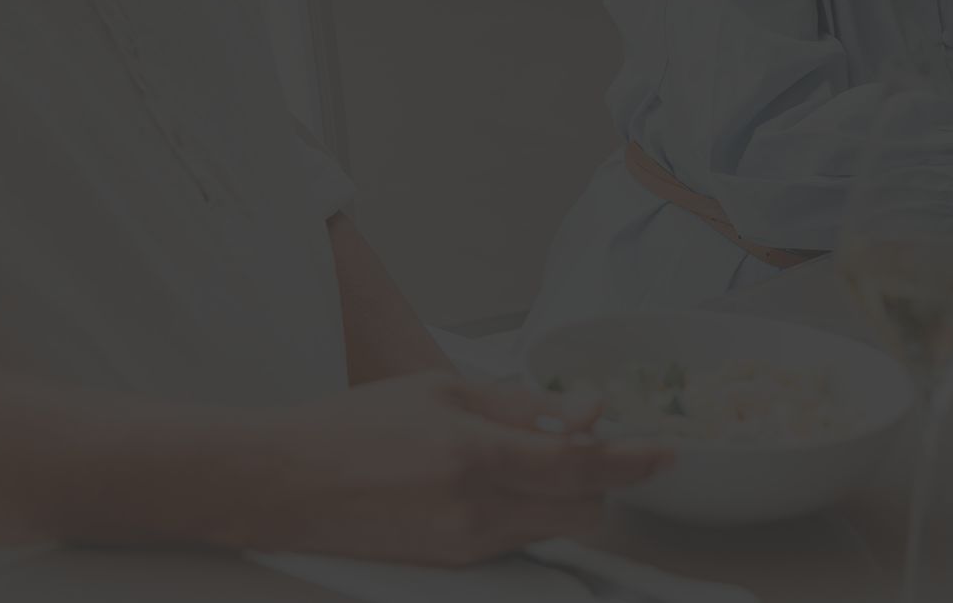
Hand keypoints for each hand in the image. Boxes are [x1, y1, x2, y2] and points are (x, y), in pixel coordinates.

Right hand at [231, 372, 670, 565]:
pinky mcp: (454, 563)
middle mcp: (478, 511)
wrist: (288, 484)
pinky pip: (517, 537)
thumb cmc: (354, 427)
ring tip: (531, 455)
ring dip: (563, 494)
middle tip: (589, 443)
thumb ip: (521, 405)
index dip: (632, 461)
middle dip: (600, 480)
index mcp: (476, 456)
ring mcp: (467, 546)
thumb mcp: (441, 389)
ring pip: (553, 526)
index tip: (665, 452)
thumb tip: (584, 412)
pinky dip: (527, 509)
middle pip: (581, 509)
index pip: (580, 467)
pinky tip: (497, 478)